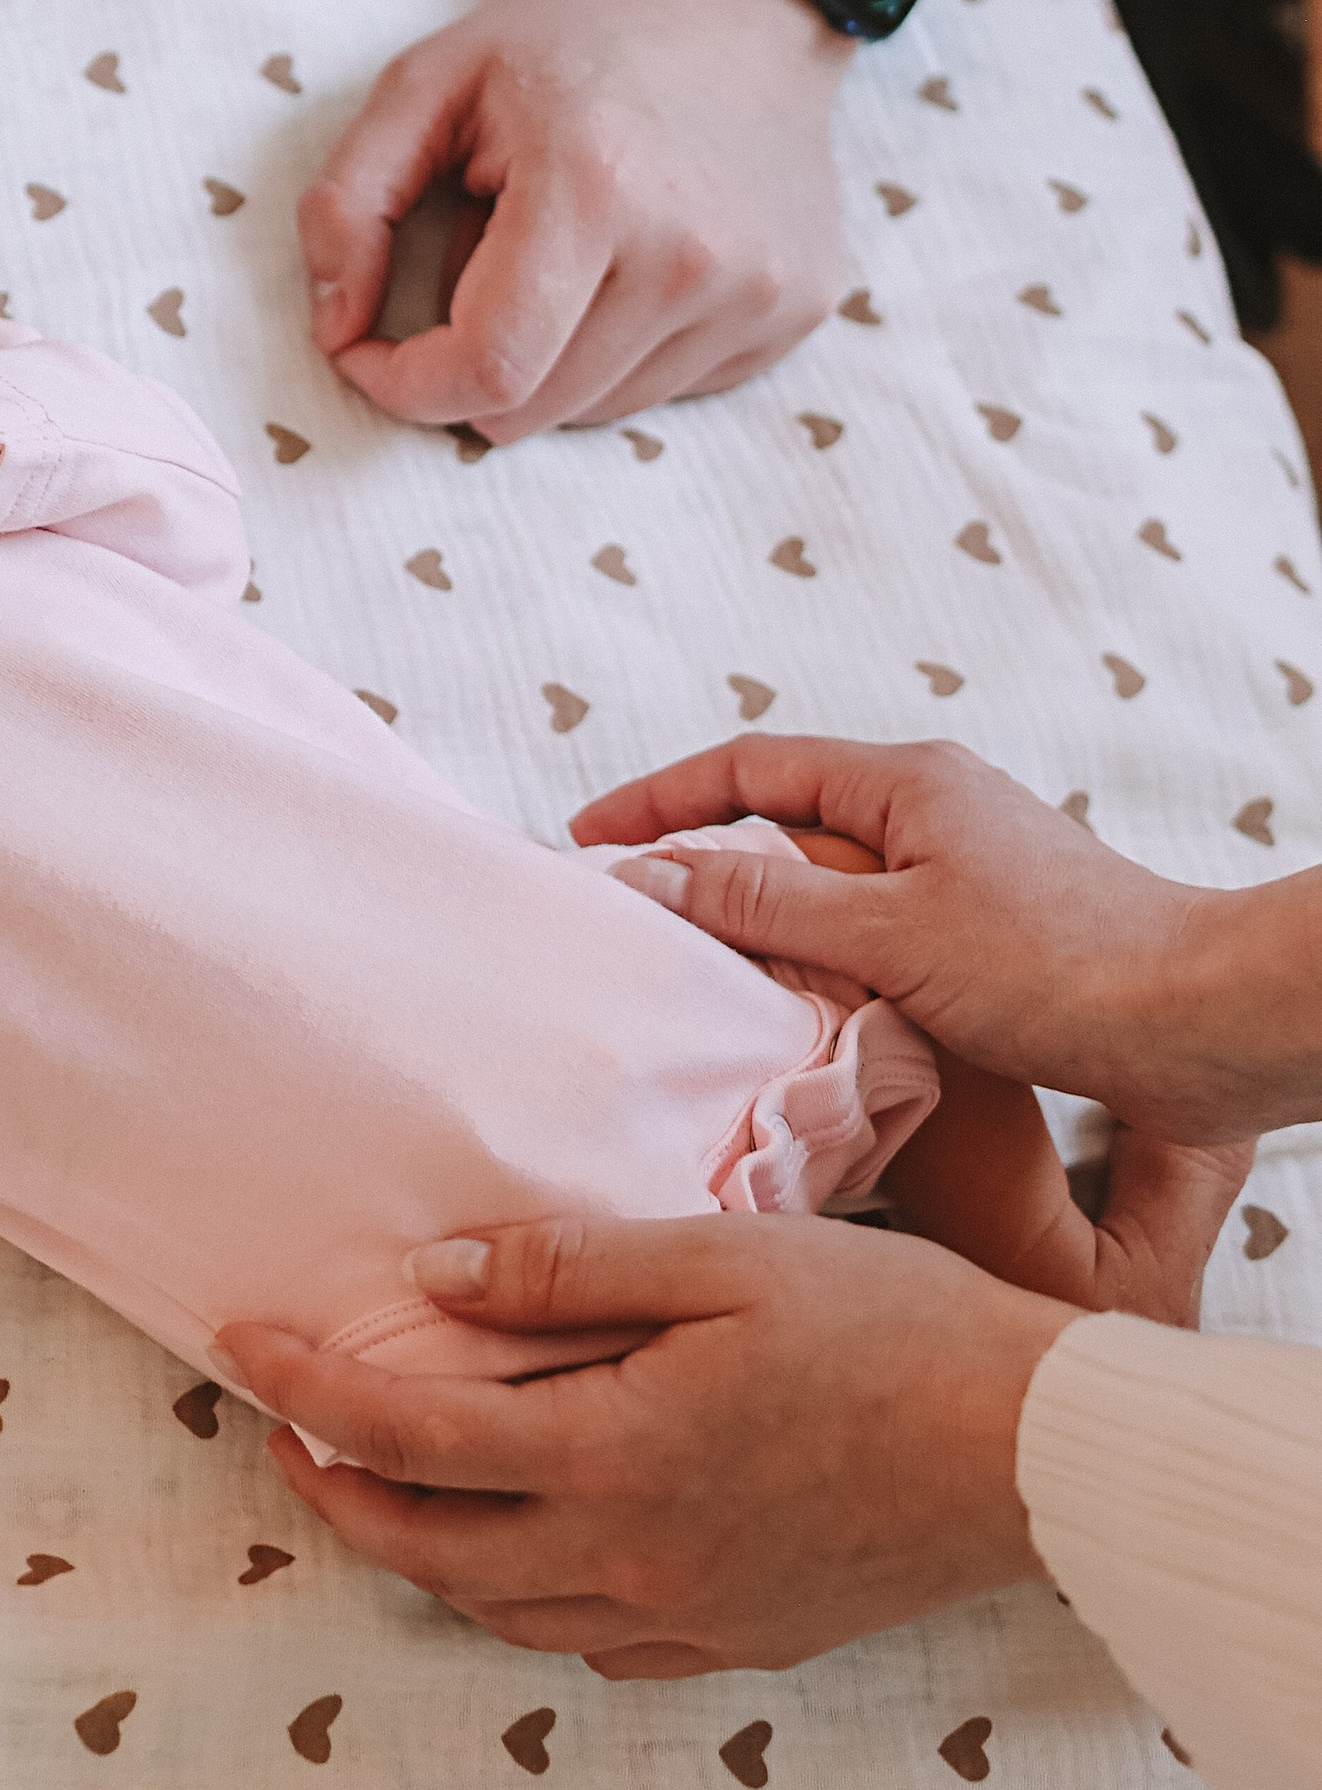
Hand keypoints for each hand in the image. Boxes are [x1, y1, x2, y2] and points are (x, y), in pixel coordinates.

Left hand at [219, 1211, 1068, 1675]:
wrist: (1031, 1452)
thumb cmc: (887, 1329)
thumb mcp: (719, 1255)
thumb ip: (563, 1267)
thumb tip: (432, 1274)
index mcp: (612, 1456)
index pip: (407, 1433)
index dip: (306, 1391)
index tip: (239, 1345)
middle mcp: (630, 1559)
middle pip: (429, 1551)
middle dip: (336, 1492)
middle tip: (284, 1432)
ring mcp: (686, 1615)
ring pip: (501, 1612)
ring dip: (421, 1551)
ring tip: (381, 1482)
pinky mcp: (740, 1642)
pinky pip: (590, 1642)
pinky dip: (523, 1598)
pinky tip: (523, 1546)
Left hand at [295, 0, 851, 435]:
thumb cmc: (568, 39)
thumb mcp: (428, 80)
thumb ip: (348, 202)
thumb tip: (334, 330)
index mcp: (594, 189)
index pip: (487, 371)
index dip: (407, 386)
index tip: (370, 352)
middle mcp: (691, 255)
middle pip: (535, 409)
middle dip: (471, 366)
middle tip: (474, 270)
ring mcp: (758, 292)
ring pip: (597, 413)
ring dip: (549, 360)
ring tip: (565, 253)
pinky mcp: (796, 313)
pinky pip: (668, 393)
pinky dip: (621, 353)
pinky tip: (632, 263)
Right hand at [571, 734, 1254, 1139]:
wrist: (1200, 1023)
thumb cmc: (1059, 967)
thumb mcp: (890, 935)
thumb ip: (765, 907)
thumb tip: (652, 876)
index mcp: (905, 784)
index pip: (750, 766)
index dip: (660, 798)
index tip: (589, 836)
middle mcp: (934, 808)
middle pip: (786, 817)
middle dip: (702, 854)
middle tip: (633, 908)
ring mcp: (965, 867)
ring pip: (831, 880)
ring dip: (764, 914)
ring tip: (700, 969)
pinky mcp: (992, 930)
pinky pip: (876, 927)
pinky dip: (823, 957)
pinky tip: (803, 1010)